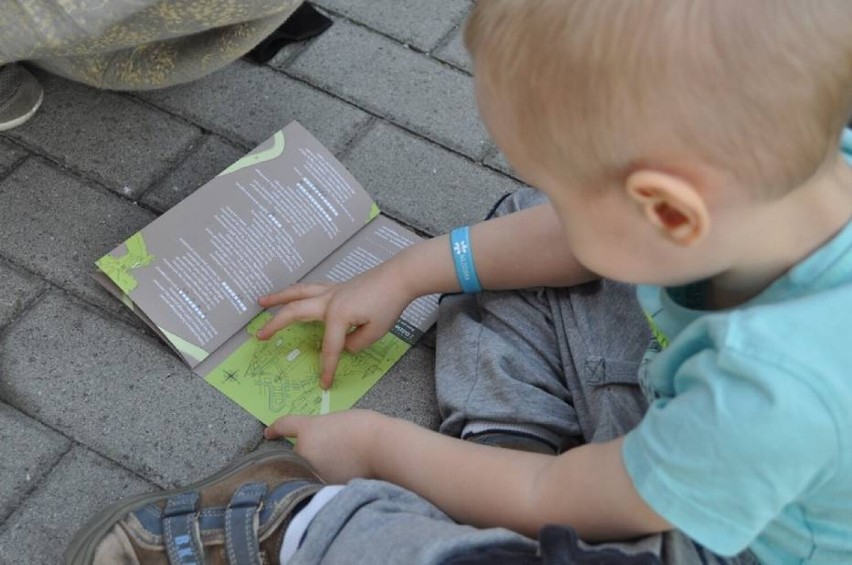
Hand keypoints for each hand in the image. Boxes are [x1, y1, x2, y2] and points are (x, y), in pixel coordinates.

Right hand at [256, 262, 412, 387]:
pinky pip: (310, 288)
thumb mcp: (375, 332)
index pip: (329, 348)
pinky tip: (292, 293)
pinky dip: (297, 291)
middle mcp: (328, 301)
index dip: (326, 368)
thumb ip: (355, 344)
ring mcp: (331, 290)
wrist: (400, 277)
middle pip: (295, 312)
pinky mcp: (338, 286)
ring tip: (260, 301)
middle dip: (275, 325)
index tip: (323, 384)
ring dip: (278, 297)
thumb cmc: (389, 304)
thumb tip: (344, 344)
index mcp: (337, 316)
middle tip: (259, 336)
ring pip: (298, 293)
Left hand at [264, 410, 384, 482]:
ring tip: (344, 460)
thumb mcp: (339, 423)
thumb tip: (321, 447)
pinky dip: (331, 478)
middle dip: (310, 454)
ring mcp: (312, 470)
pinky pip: (321, 482)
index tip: (268, 433)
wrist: (380, 447)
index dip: (275, 429)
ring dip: (320, 467)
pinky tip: (348, 472)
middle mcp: (304, 450)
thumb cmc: (365, 429)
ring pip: (311, 470)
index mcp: (308, 429)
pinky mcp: (323, 486)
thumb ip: (324, 434)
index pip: (285, 426)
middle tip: (333, 449)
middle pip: (300, 454)